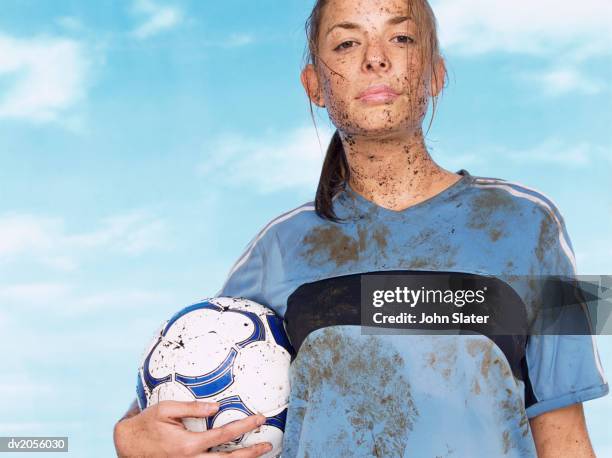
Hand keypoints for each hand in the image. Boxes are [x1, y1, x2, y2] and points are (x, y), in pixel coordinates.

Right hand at [113, 400, 272, 457]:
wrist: (127, 446)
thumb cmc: (147, 425)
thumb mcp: (165, 409)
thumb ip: (192, 407)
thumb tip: (216, 407)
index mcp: (188, 444)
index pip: (224, 434)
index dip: (244, 426)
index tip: (259, 419)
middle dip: (251, 453)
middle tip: (268, 444)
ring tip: (259, 454)